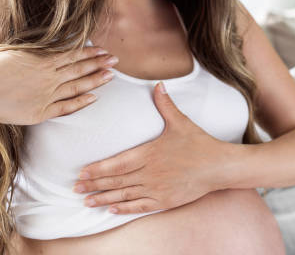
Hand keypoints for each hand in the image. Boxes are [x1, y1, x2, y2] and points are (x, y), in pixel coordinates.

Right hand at [0, 45, 118, 124]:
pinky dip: (81, 102)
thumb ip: (37, 49)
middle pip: (80, 69)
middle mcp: (49, 77)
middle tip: (116, 60)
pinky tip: (94, 98)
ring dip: (96, 81)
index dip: (91, 53)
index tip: (104, 51)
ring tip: (111, 76)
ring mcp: (47, 95)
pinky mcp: (42, 112)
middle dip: (100, 64)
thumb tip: (52, 42)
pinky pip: (67, 107)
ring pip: (78, 86)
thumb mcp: (16, 51)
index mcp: (43, 60)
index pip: (74, 55)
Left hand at [72, 81, 226, 214]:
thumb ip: (165, 104)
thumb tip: (158, 85)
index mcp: (150, 153)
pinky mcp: (165, 200)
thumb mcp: (180, 121)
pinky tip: (111, 209)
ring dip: (104, 198)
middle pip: (116, 181)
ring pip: (124, 195)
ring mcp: (157, 188)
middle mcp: (150, 172)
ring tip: (87, 201)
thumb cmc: (199, 143)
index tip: (82, 172)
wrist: (219, 166)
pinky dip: (124, 208)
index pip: (117, 163)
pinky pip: (140, 206)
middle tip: (75, 188)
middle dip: (94, 184)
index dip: (97, 169)